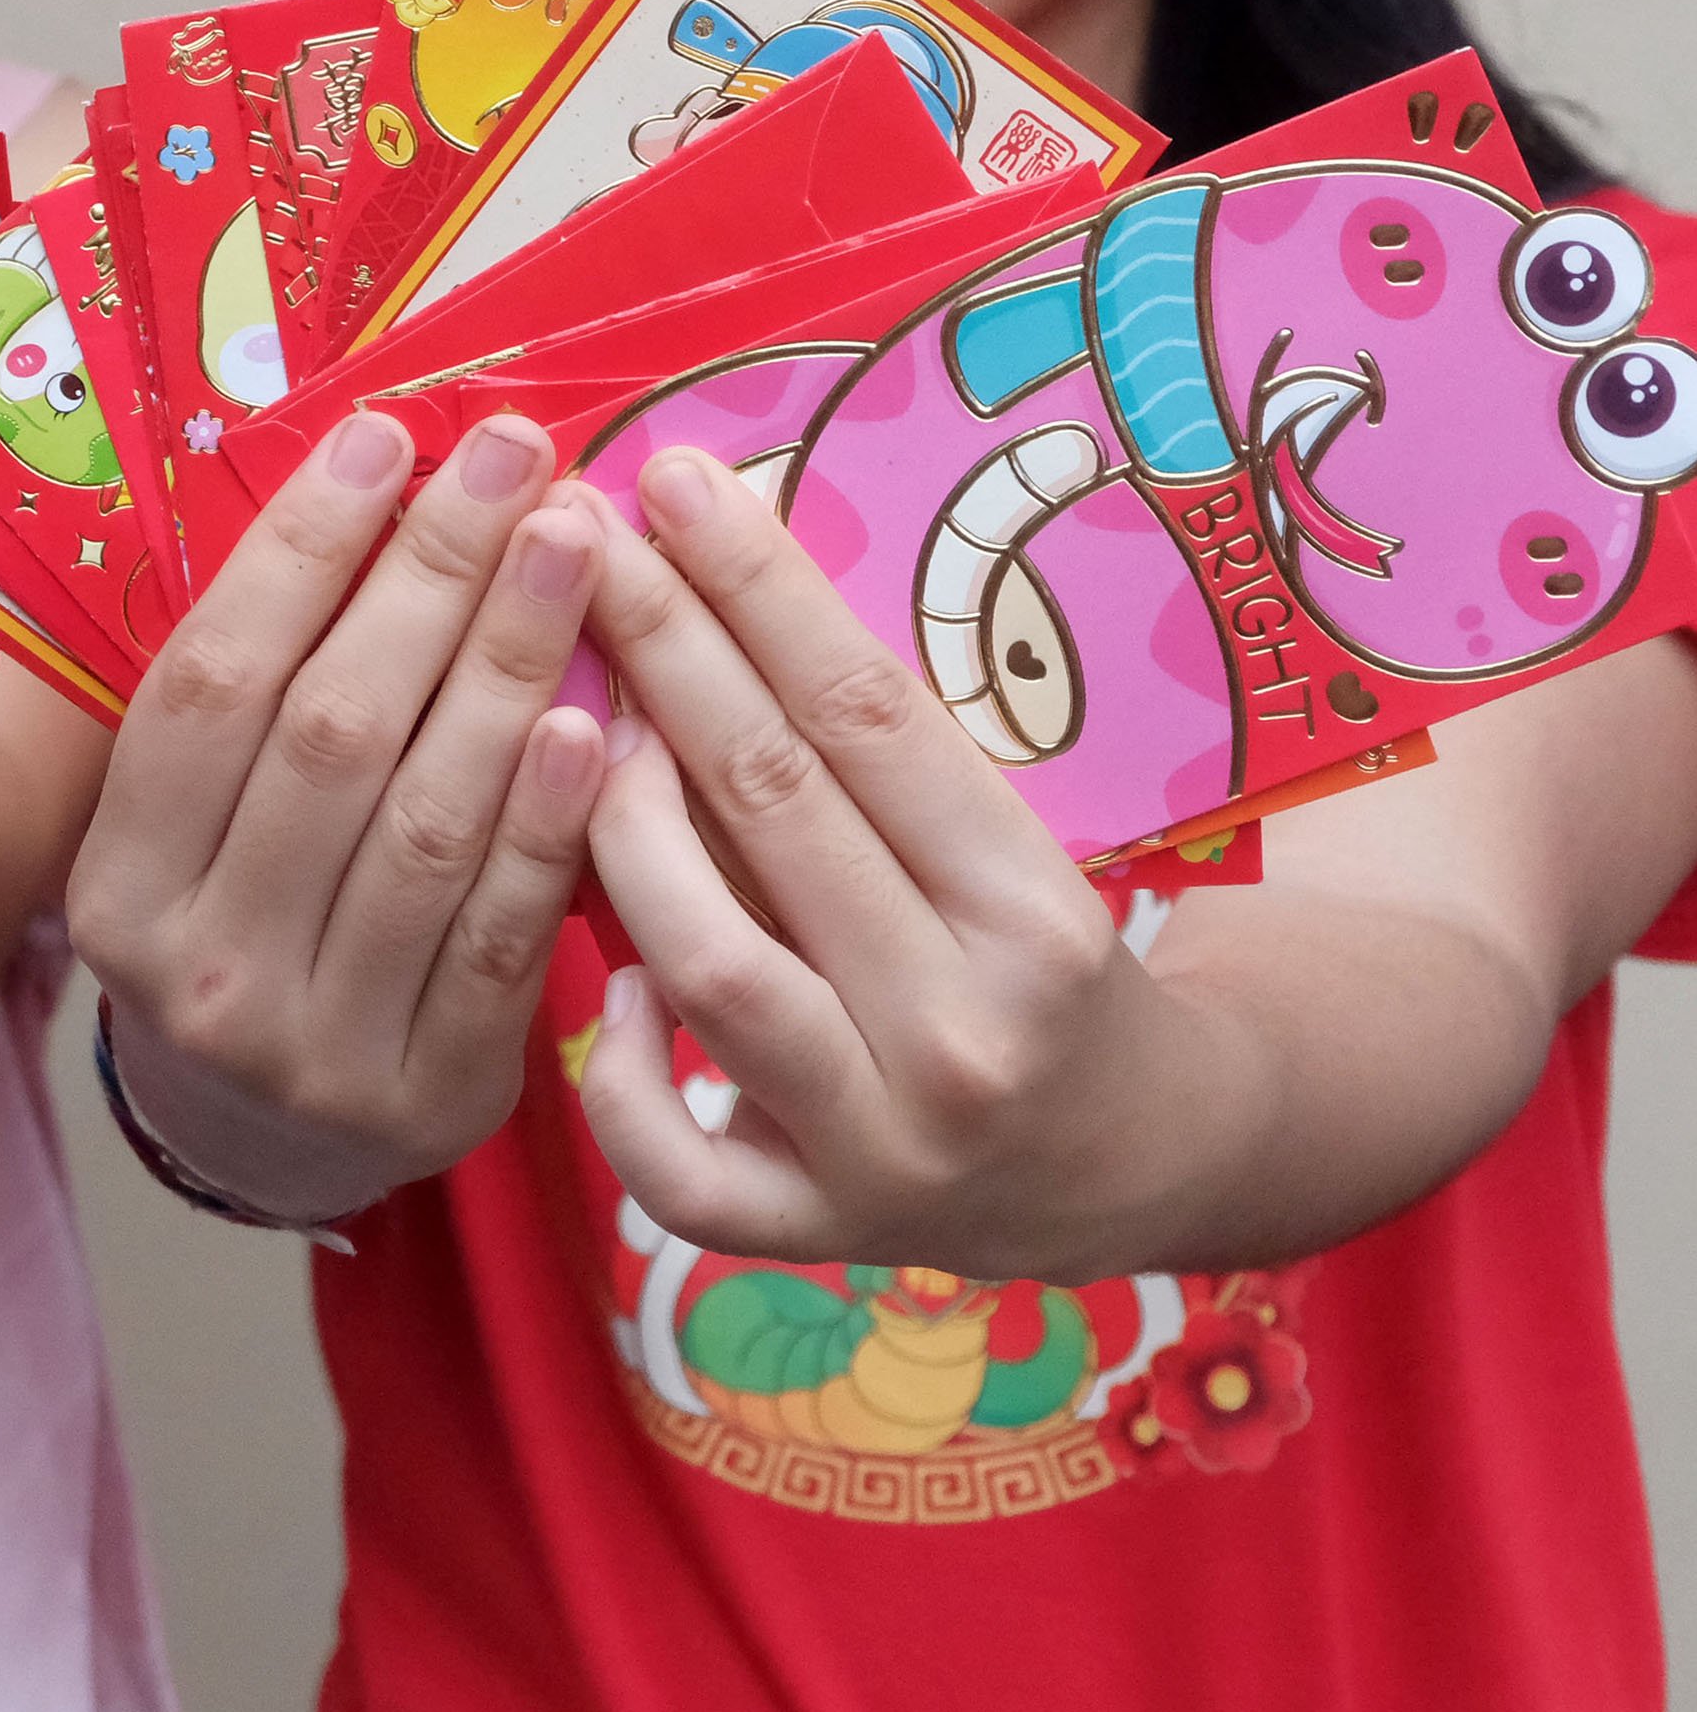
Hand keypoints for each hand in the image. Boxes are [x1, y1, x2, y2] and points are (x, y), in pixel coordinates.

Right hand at [65, 410, 610, 1224]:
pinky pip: (503, 933)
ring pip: (424, 824)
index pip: (208, 685)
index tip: (387, 436)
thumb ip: (236, 701)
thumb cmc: (234, 929)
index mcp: (114, 887)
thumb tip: (354, 493)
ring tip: (576, 542)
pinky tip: (592, 713)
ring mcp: (315, 1046)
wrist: (266, 1149)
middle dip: (429, 578)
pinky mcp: (432, 1096)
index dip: (299, 552)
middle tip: (516, 458)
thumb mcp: (175, 835)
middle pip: (327, 736)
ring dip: (509, 665)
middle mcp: (198, 970)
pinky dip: (550, 819)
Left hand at [571, 443, 1221, 1278]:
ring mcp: (887, 1145)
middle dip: (663, 650)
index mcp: (1038, 911)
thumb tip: (700, 571)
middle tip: (574, 532)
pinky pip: (674, 1158)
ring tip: (563, 719)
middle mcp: (968, 1029)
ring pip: (710, 965)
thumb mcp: (1009, 849)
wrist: (1148, 1165)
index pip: (869, 716)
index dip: (758, 587)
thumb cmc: (1046, 964)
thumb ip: (867, 754)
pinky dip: (624, 1068)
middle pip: (777, 806)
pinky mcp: (814, 1233)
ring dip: (617, 830)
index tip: (672, 478)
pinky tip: (608, 984)